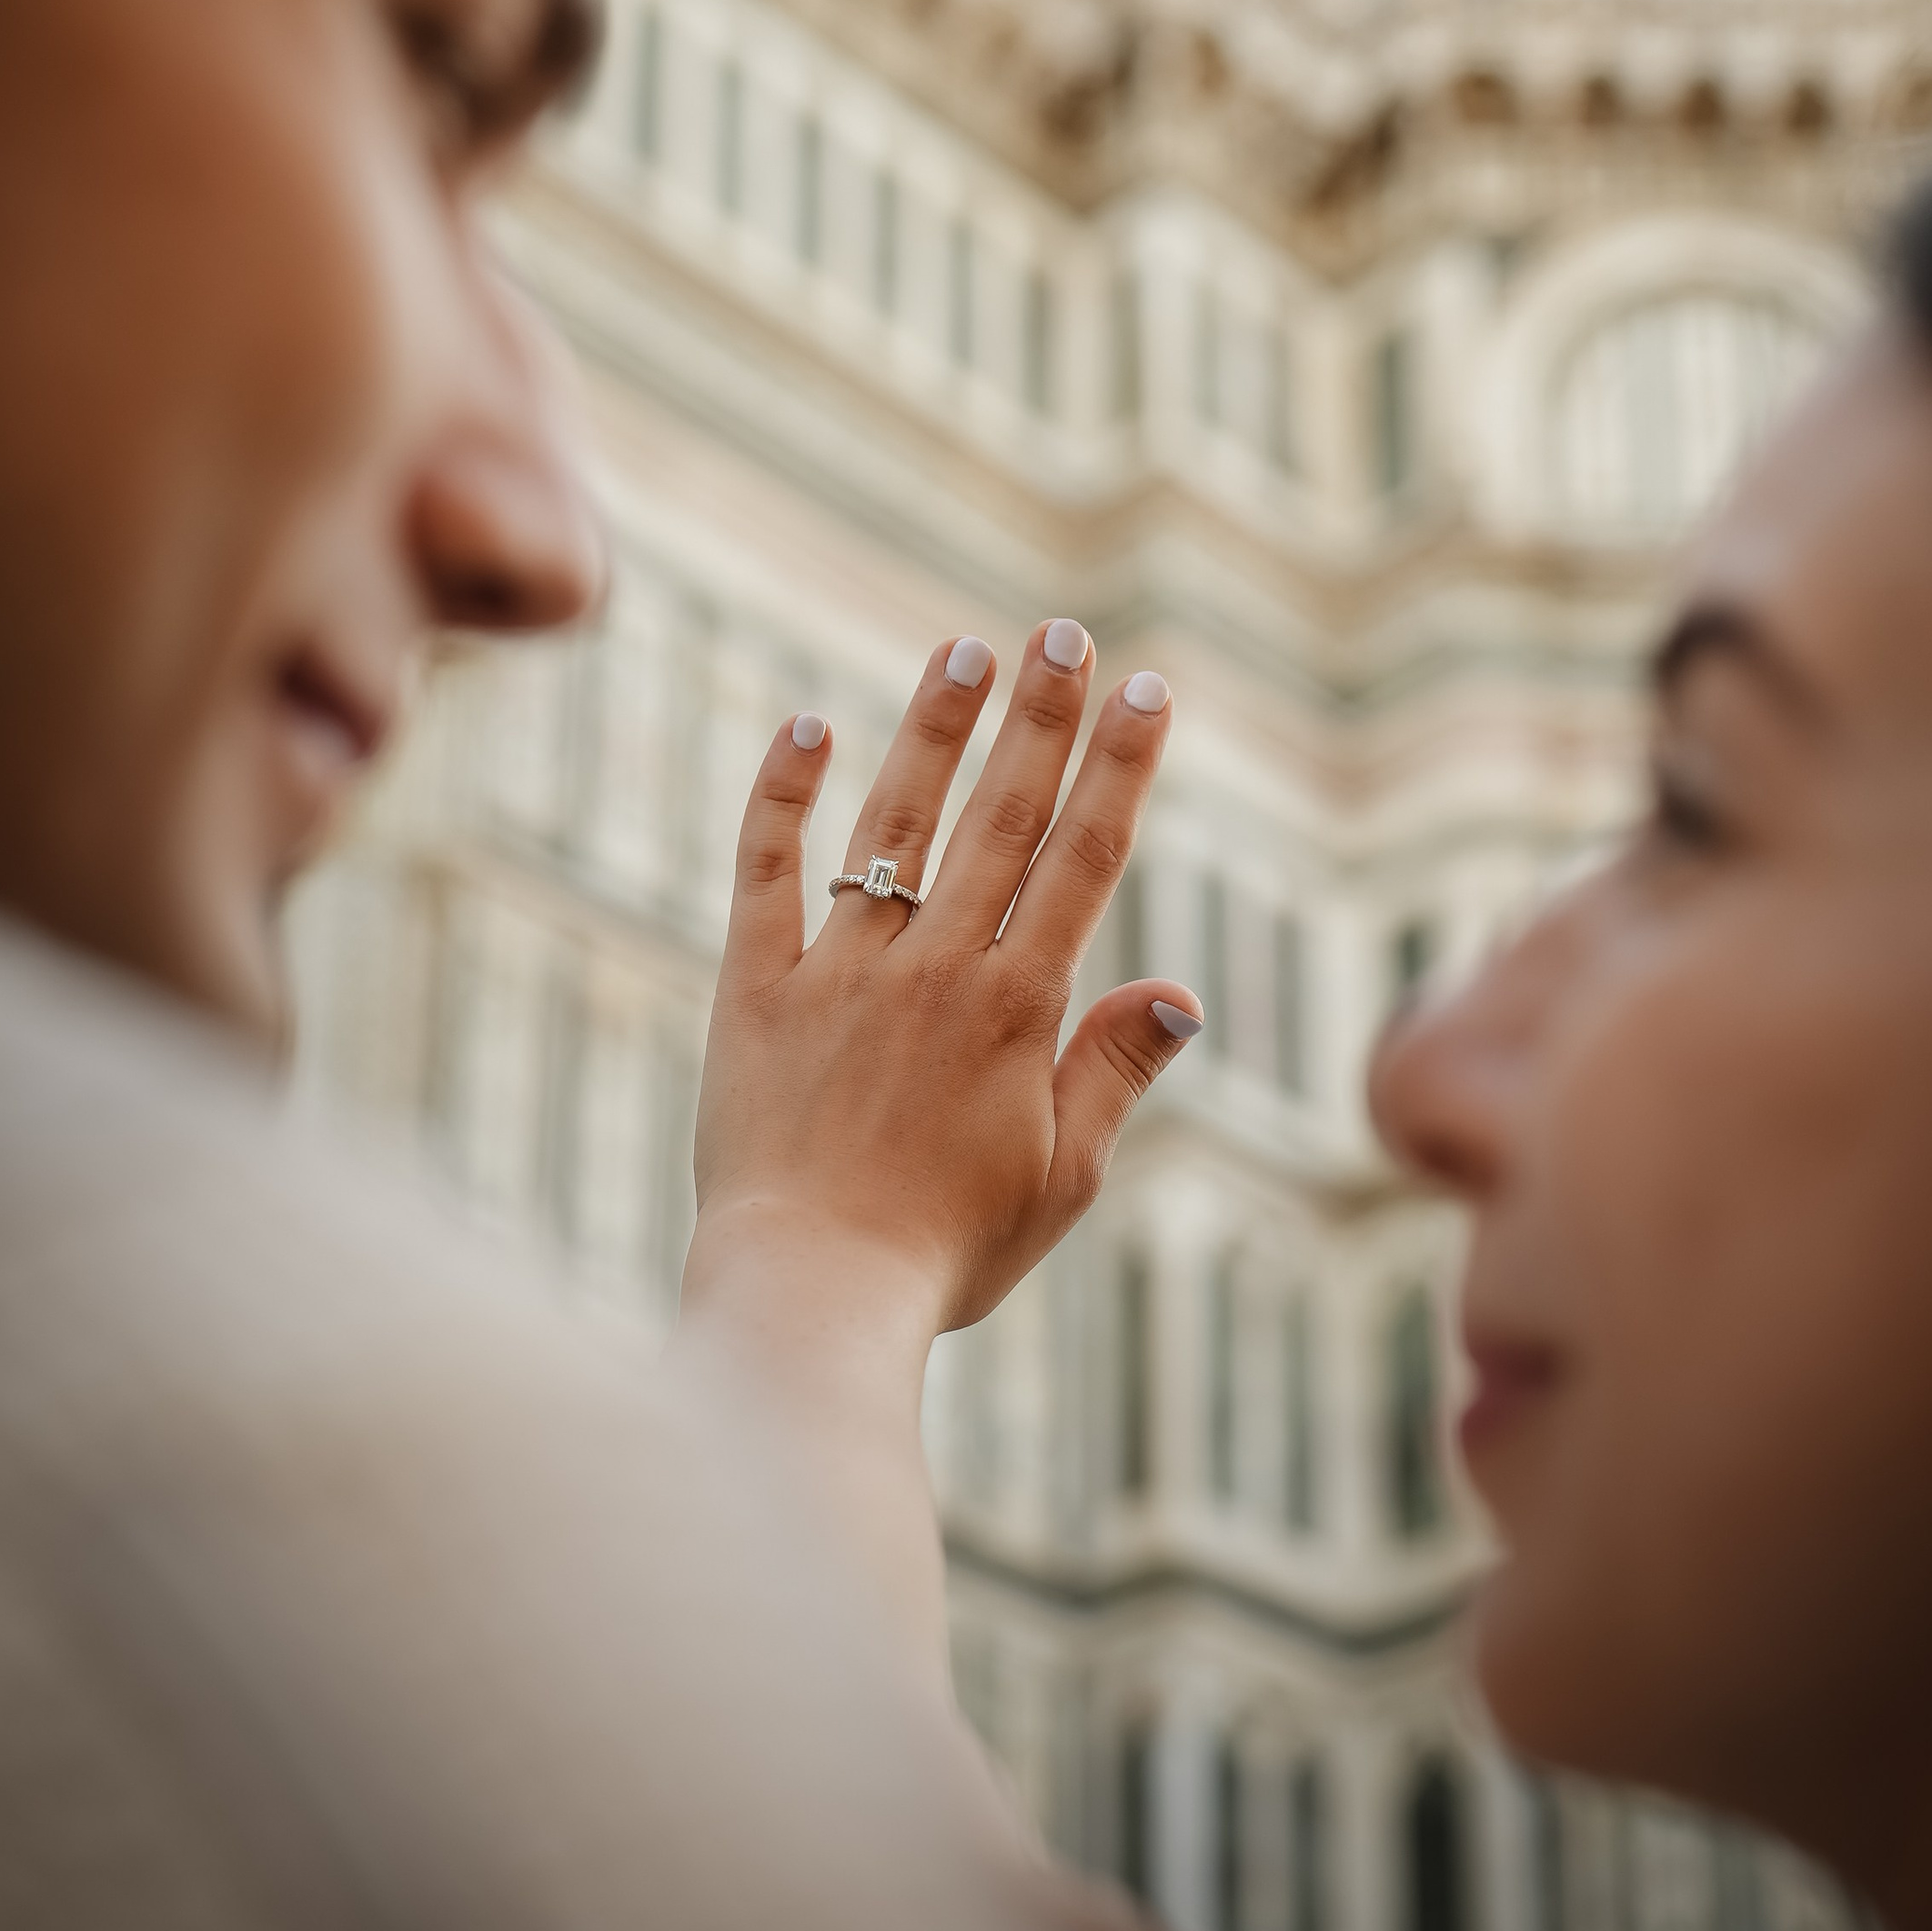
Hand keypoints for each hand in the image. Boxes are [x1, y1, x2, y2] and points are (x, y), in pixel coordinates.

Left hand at [687, 619, 1202, 1346]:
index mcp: (1015, 1011)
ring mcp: (839, 972)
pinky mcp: (752, 989)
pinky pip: (766, 873)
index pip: (1082, 859)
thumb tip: (1178, 989)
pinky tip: (807, 725)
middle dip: (1039, 718)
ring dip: (932, 732)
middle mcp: (933, 971)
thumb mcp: (1062, 1175)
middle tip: (1062, 631)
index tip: (1146, 689)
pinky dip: (783, 796)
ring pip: (894, 825)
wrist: (810, 1299)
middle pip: (999, 819)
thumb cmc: (945, 1253)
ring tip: (962, 649)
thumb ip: (1114, 1070)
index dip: (1118, 768)